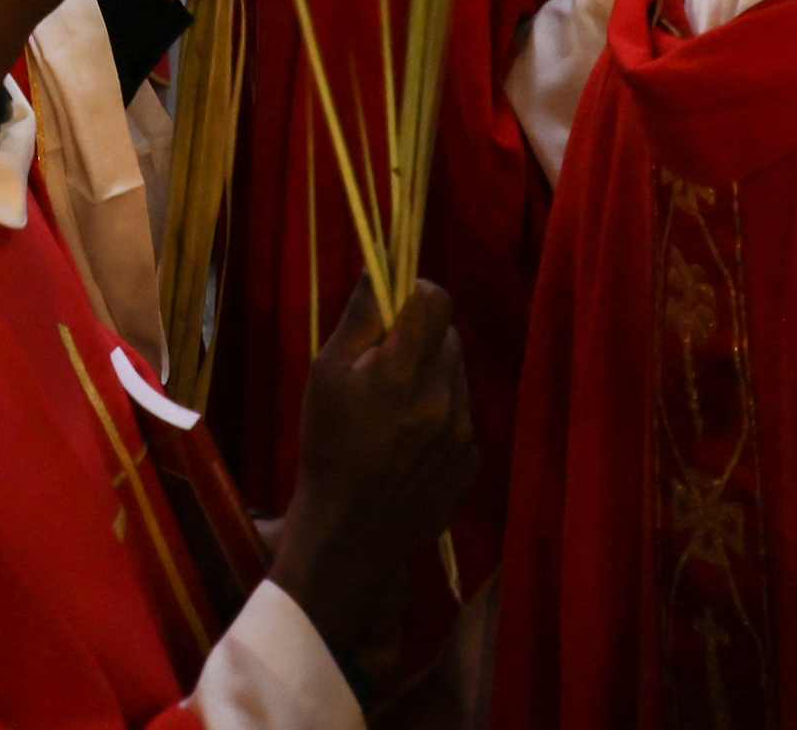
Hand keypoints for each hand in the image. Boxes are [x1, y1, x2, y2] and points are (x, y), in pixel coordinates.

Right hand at [273, 278, 477, 681]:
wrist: (347, 533)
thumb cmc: (326, 445)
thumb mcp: (326, 373)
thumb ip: (361, 316)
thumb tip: (382, 263)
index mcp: (405, 371)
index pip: (436, 300)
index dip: (415, 293)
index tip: (393, 309)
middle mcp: (443, 398)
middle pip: (448, 337)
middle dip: (421, 339)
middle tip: (383, 365)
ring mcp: (463, 434)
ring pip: (456, 376)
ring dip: (432, 377)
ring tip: (392, 410)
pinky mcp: (471, 463)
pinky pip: (462, 416)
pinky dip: (441, 416)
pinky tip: (407, 442)